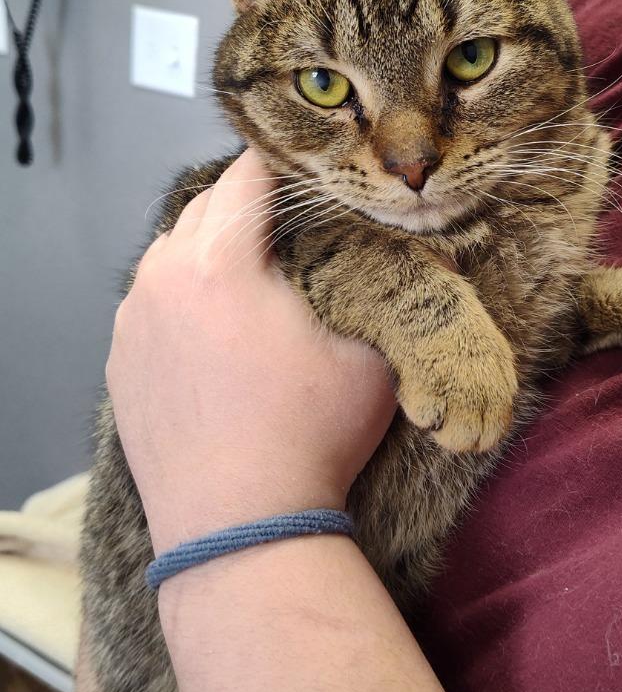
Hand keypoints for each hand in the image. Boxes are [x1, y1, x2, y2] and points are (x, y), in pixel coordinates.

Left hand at [106, 148, 396, 552]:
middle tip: (291, 219)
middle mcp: (161, 278)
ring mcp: (132, 322)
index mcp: (220, 261)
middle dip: (247, 204)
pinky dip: (182, 295)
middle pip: (203, 208)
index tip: (313, 167)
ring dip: (210, 248)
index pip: (248, 176)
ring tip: (253, 272)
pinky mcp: (120, 362)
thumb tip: (431, 252)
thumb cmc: (311, 434)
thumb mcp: (371, 357)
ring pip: (170, 253)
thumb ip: (392, 291)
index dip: (286, 164)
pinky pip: (151, 302)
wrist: (238, 527)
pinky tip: (214, 327)